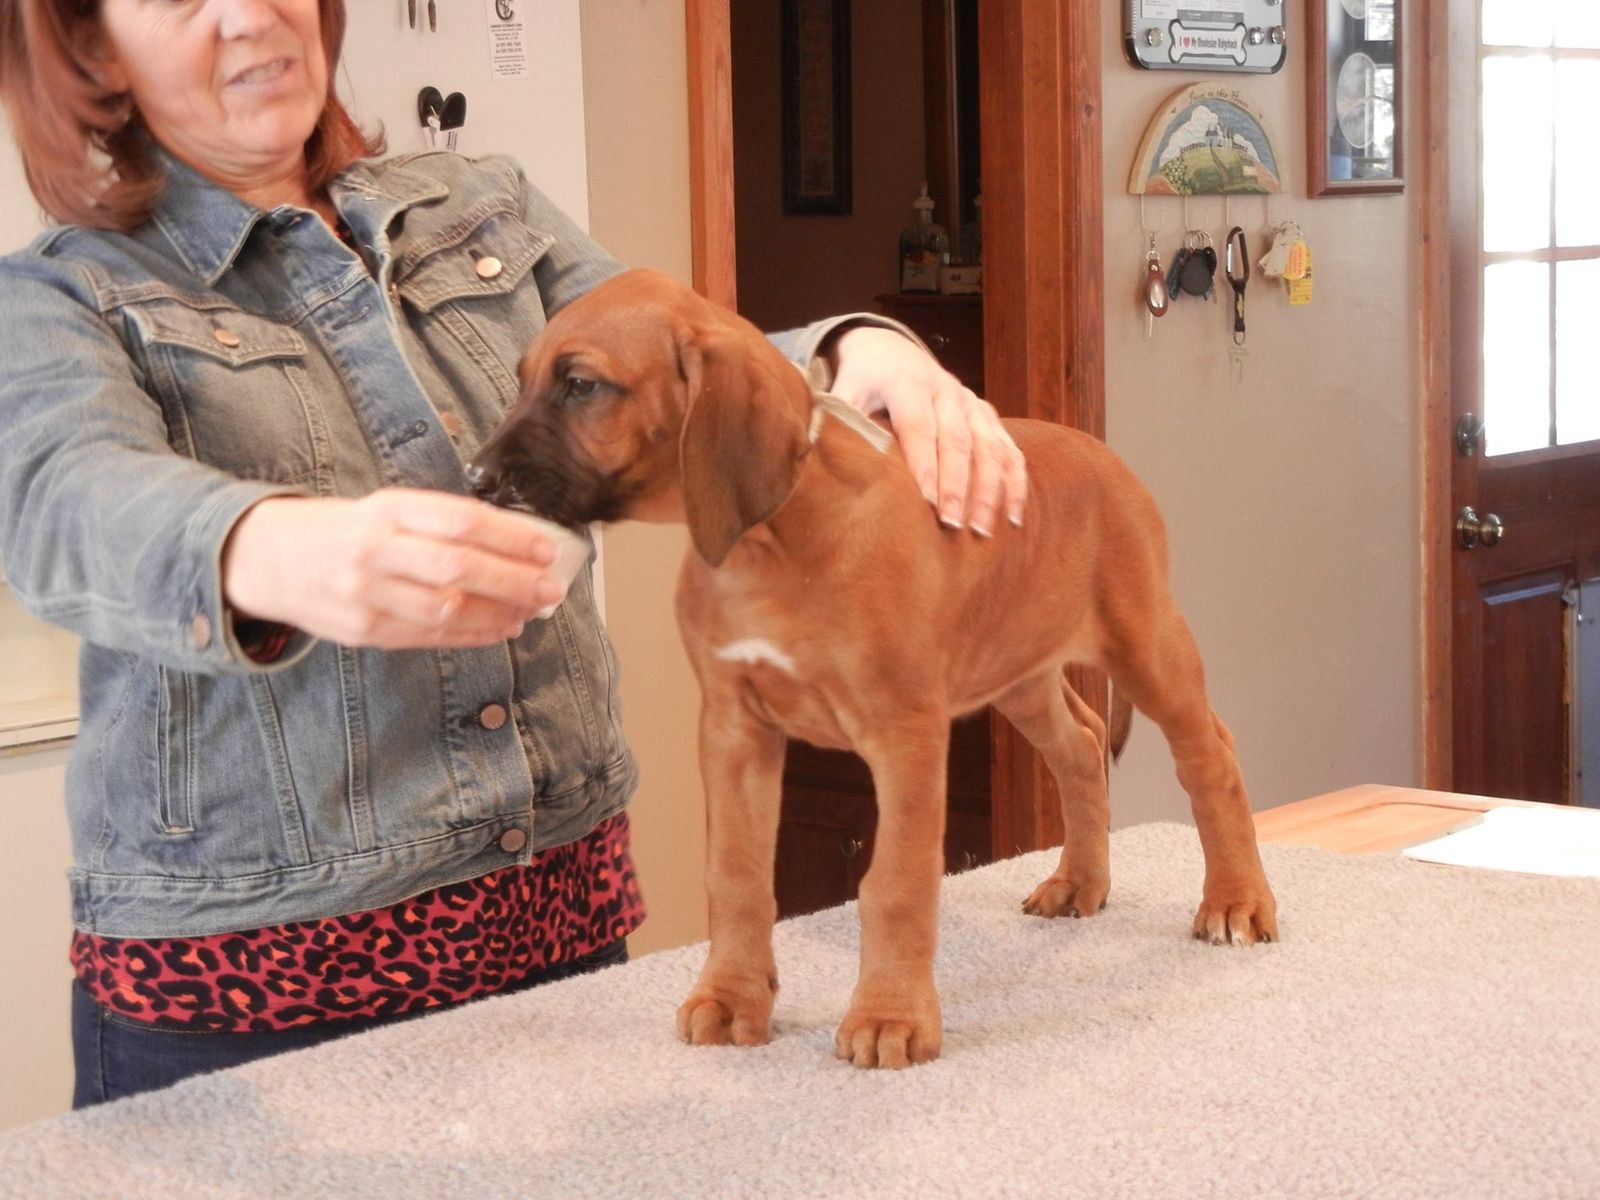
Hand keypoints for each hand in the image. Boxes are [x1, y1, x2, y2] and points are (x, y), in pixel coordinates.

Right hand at [222, 488, 567, 648]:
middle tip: (551, 587)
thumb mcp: (385, 509)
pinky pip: (430, 637)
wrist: (266, 559)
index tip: (546, 548)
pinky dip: (474, 635)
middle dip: (514, 580)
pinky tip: (502, 628)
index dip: (510, 537)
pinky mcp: (364, 631)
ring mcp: (367, 595)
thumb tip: (514, 543)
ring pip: (447, 609)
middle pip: (458, 568)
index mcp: (386, 510)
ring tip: (533, 609)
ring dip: (500, 613)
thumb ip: (440, 524)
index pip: (460, 521)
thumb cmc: (343, 530)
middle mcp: (375, 550)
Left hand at [826, 325, 1026, 535]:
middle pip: (958, 440)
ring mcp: (971, 403)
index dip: (924, 464)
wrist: (891, 351)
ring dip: (989, 489)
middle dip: (957, 485)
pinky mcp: (987, 416)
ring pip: (989, 446)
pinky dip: (1013, 482)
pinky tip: (1013, 517)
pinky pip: (1008, 450)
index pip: (919, 427)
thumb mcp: (844, 390)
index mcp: (907, 383)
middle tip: (952, 524)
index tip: (925, 502)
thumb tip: (811, 449)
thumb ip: (836, 418)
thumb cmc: (862, 381)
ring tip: (982, 530)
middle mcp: (946, 390)